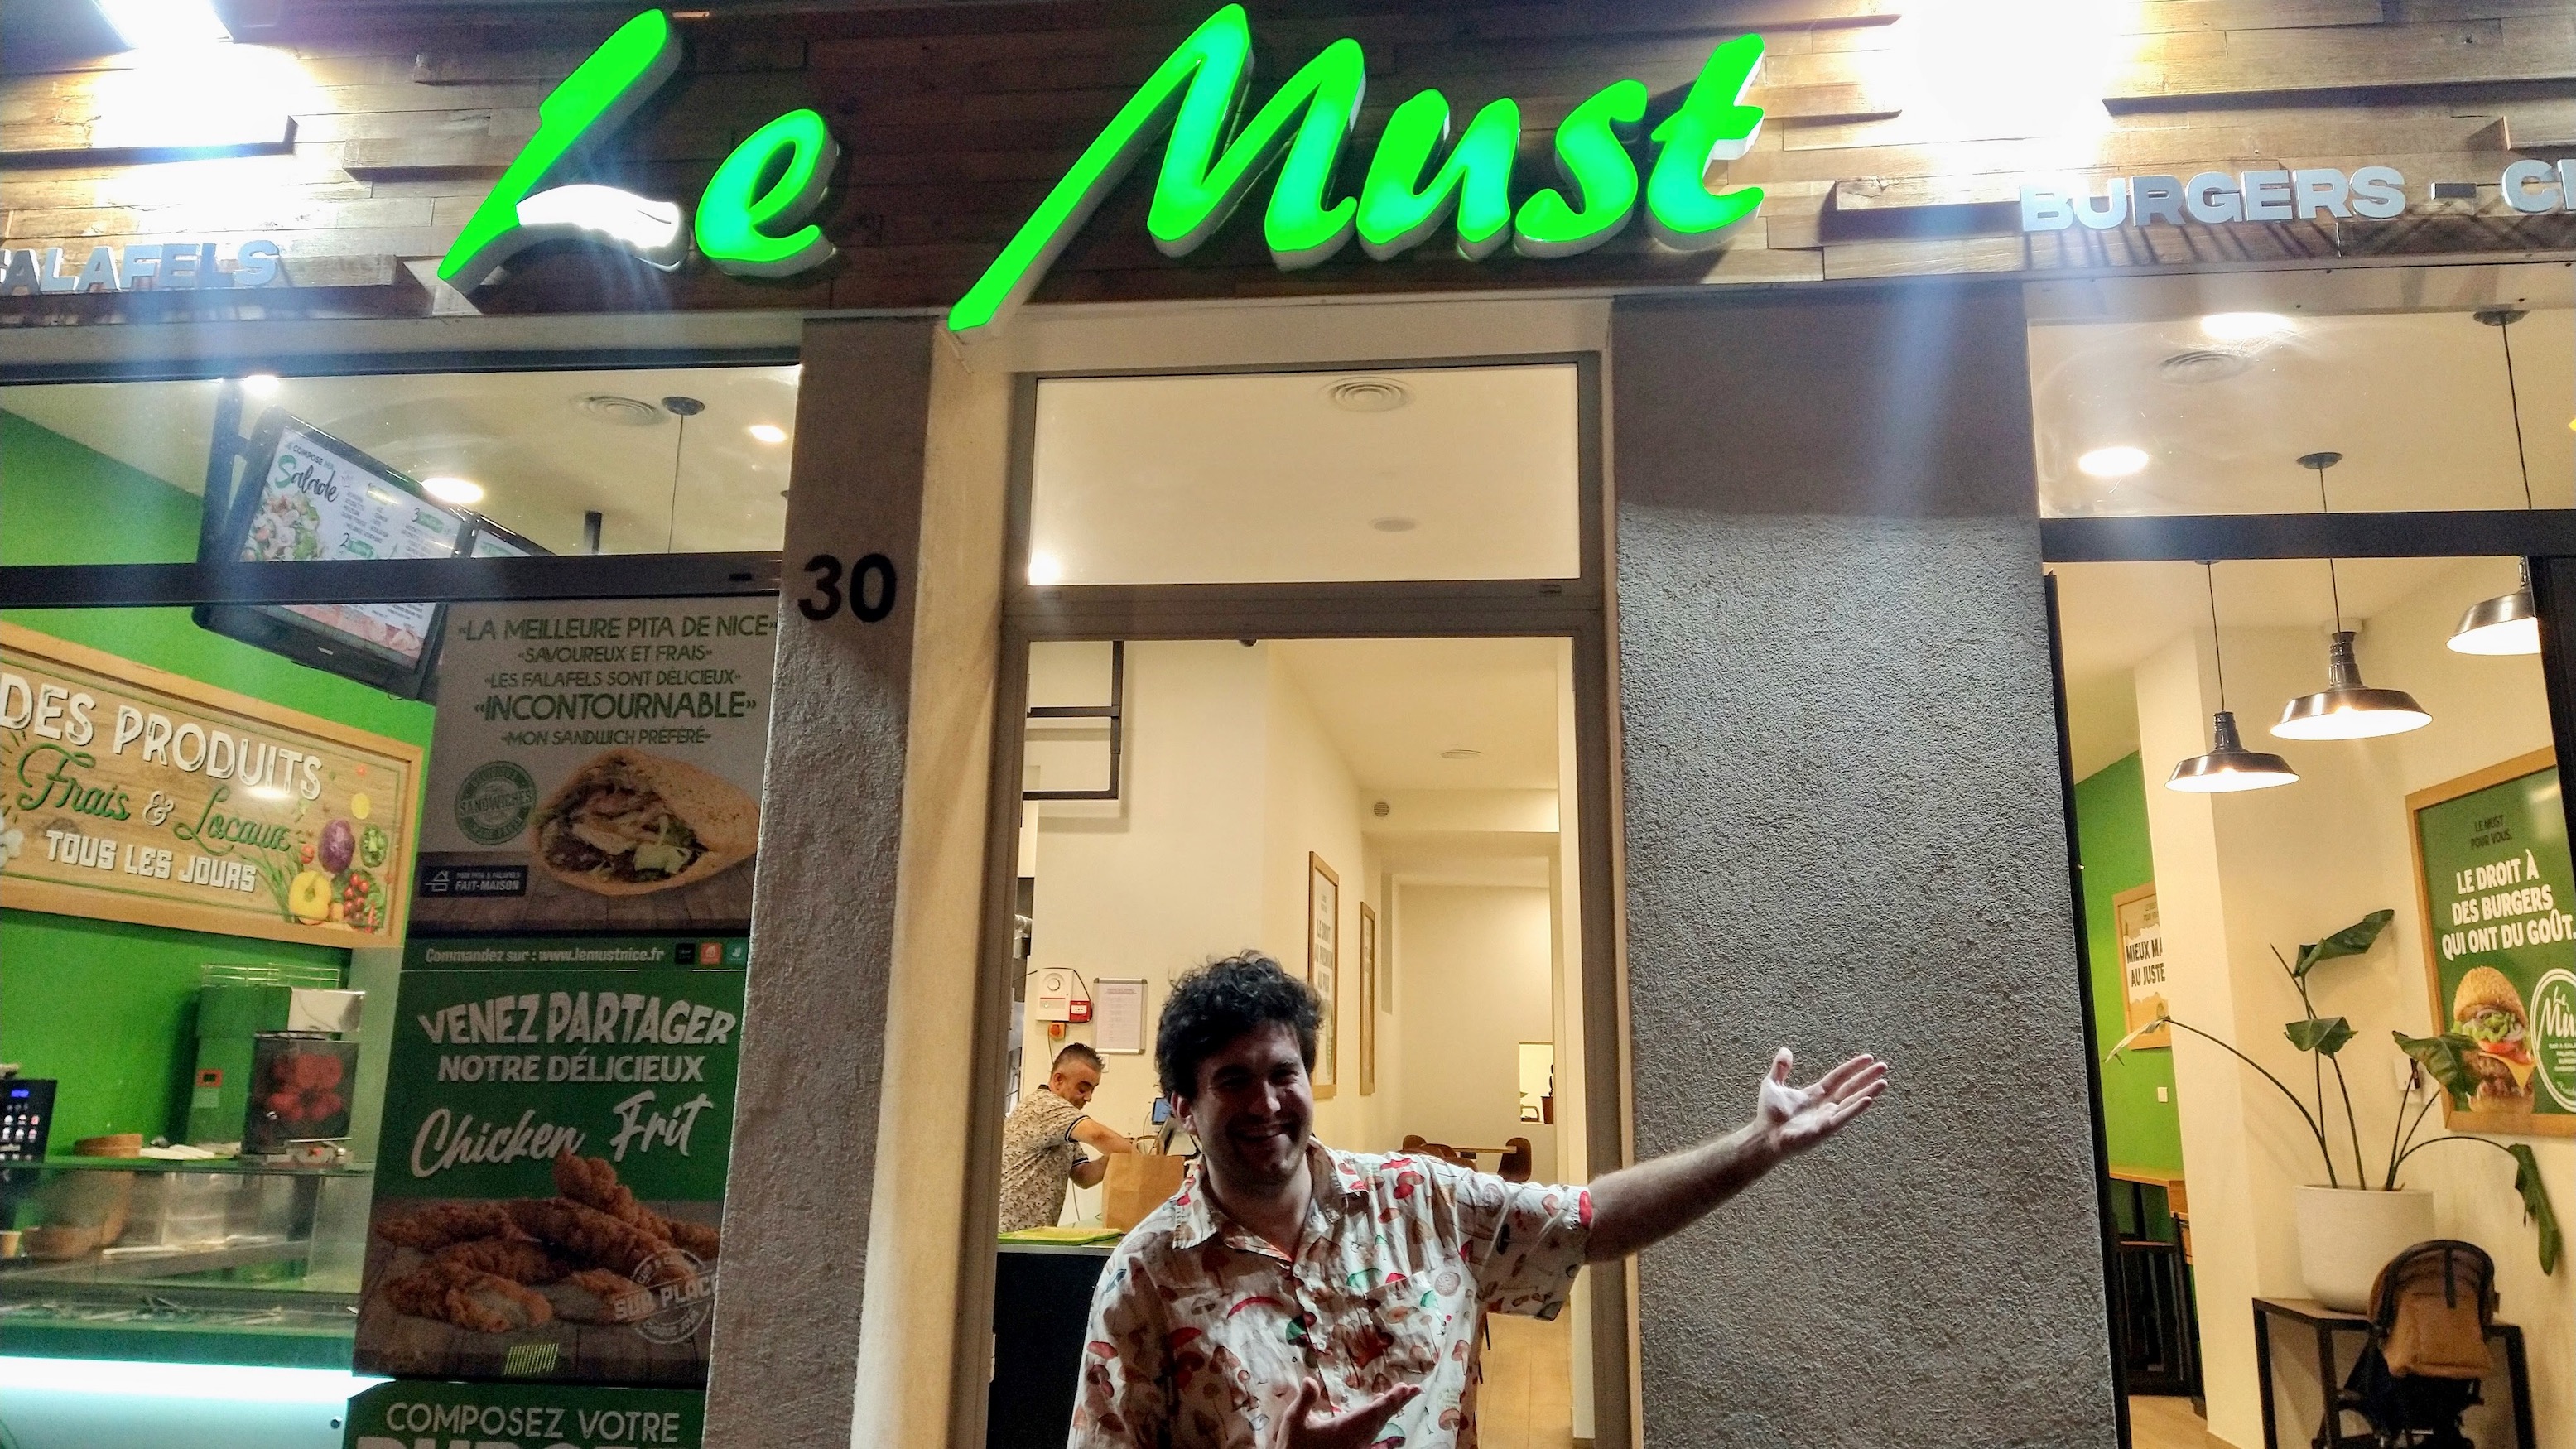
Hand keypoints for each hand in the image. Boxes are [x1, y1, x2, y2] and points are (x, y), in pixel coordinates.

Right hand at [1279, 1377, 1418, 1448]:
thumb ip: (1304, 1401)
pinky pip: (1373, 1438)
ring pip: (1378, 1428)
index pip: (1372, 1412)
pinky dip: (1380, 1424)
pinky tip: (1382, 1419)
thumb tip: (1309, 1379)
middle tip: (1414, 1389)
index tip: (1404, 1388)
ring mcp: (1356, 1448)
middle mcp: (1355, 1439)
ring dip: (1391, 1412)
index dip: (1390, 1400)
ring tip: (1402, 1398)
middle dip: (1397, 1403)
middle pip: (1381, 1419)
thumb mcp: (1293, 1422)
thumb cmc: (1293, 1447)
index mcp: (1344, 1429)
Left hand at [1754, 1049, 1886, 1156]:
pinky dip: (1855, 1108)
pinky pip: (1843, 1117)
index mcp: (1816, 1094)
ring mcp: (1827, 1117)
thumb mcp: (1772, 1085)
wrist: (1764, 1136)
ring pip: (1852, 1101)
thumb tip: (1785, 1050)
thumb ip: (1780, 1068)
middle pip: (1850, 1087)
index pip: (1839, 1077)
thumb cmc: (1769, 1115)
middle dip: (1867, 1077)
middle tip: (1884, 1066)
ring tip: (1883, 1082)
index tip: (1868, 1058)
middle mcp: (1825, 1105)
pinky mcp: (1826, 1129)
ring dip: (1868, 1091)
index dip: (1853, 1067)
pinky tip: (1868, 1099)